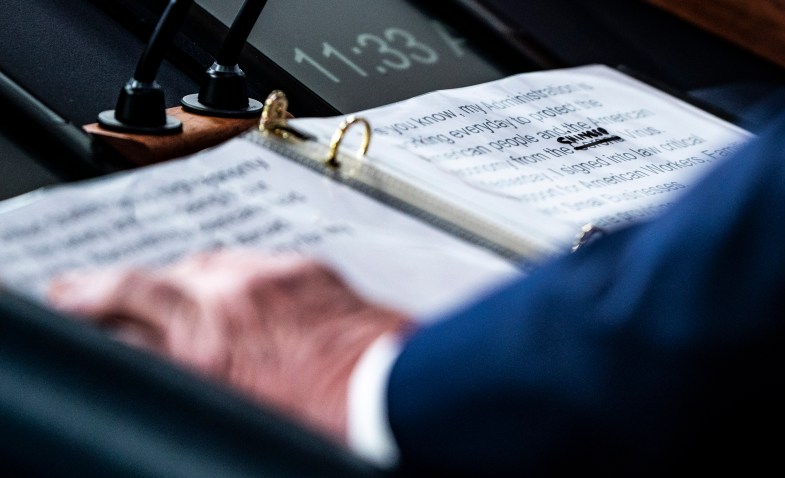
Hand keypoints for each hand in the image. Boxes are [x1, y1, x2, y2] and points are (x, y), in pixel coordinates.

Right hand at [47, 249, 412, 443]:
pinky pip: (252, 261)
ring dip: (180, 281)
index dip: (86, 300)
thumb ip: (187, 370)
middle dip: (118, 287)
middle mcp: (232, 300)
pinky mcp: (304, 267)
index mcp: (207, 345)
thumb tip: (157, 353)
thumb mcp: (234, 405)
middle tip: (97, 290)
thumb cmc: (323, 416)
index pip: (124, 306)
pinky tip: (238, 290)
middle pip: (151, 280)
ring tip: (173, 298)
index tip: (71, 298)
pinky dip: (235, 275)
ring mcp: (269, 277)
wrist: (390, 393)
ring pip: (201, 264)